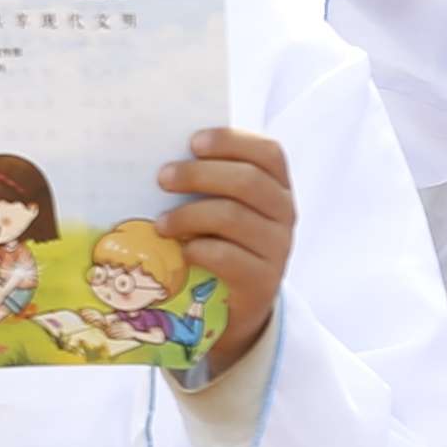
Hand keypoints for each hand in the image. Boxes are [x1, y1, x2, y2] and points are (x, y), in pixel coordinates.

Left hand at [155, 125, 292, 376]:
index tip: (193, 142)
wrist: (238, 305)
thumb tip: (166, 159)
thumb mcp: (225, 208)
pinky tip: (181, 252)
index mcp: (278, 186)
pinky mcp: (262, 282)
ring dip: (189, 215)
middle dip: (199, 175)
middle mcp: (285, 213)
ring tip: (161, 223)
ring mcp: (277, 248)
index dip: (231, 141)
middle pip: (247, 181)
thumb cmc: (224, 242)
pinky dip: (198, 249)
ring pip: (233, 217)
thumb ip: (211, 183)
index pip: (267, 152)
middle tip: (163, 178)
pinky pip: (227, 257)